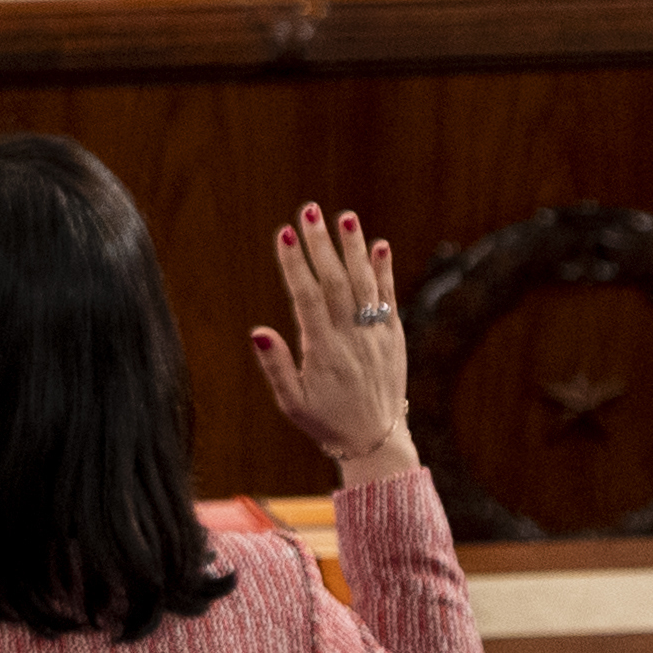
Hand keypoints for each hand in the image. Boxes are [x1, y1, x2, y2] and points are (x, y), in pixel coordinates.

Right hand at [250, 205, 421, 483]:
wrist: (377, 441)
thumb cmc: (326, 421)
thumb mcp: (291, 402)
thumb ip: (276, 366)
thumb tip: (258, 331)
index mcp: (323, 352)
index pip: (307, 298)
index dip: (295, 265)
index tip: (284, 234)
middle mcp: (352, 338)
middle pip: (336, 282)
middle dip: (321, 245)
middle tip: (308, 211)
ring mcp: (376, 336)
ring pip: (365, 284)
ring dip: (354, 249)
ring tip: (344, 217)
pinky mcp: (394, 338)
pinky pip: (389, 299)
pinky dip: (384, 271)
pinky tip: (378, 245)